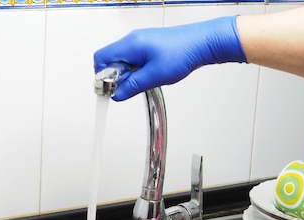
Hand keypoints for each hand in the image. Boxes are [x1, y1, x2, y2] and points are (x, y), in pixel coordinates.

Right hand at [94, 16, 246, 100]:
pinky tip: (148, 78)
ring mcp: (140, 42)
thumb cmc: (183, 52)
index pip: (101, 59)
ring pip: (122, 61)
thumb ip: (133, 86)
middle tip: (127, 90)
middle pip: (110, 60)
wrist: (202, 43)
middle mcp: (132, 40)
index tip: (110, 91)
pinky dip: (136, 71)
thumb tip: (117, 95)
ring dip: (127, 76)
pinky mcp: (148, 46)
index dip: (101, 77)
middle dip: (115, 78)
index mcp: (130, 44)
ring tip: (143, 83)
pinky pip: (134, 60)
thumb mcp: (155, 76)